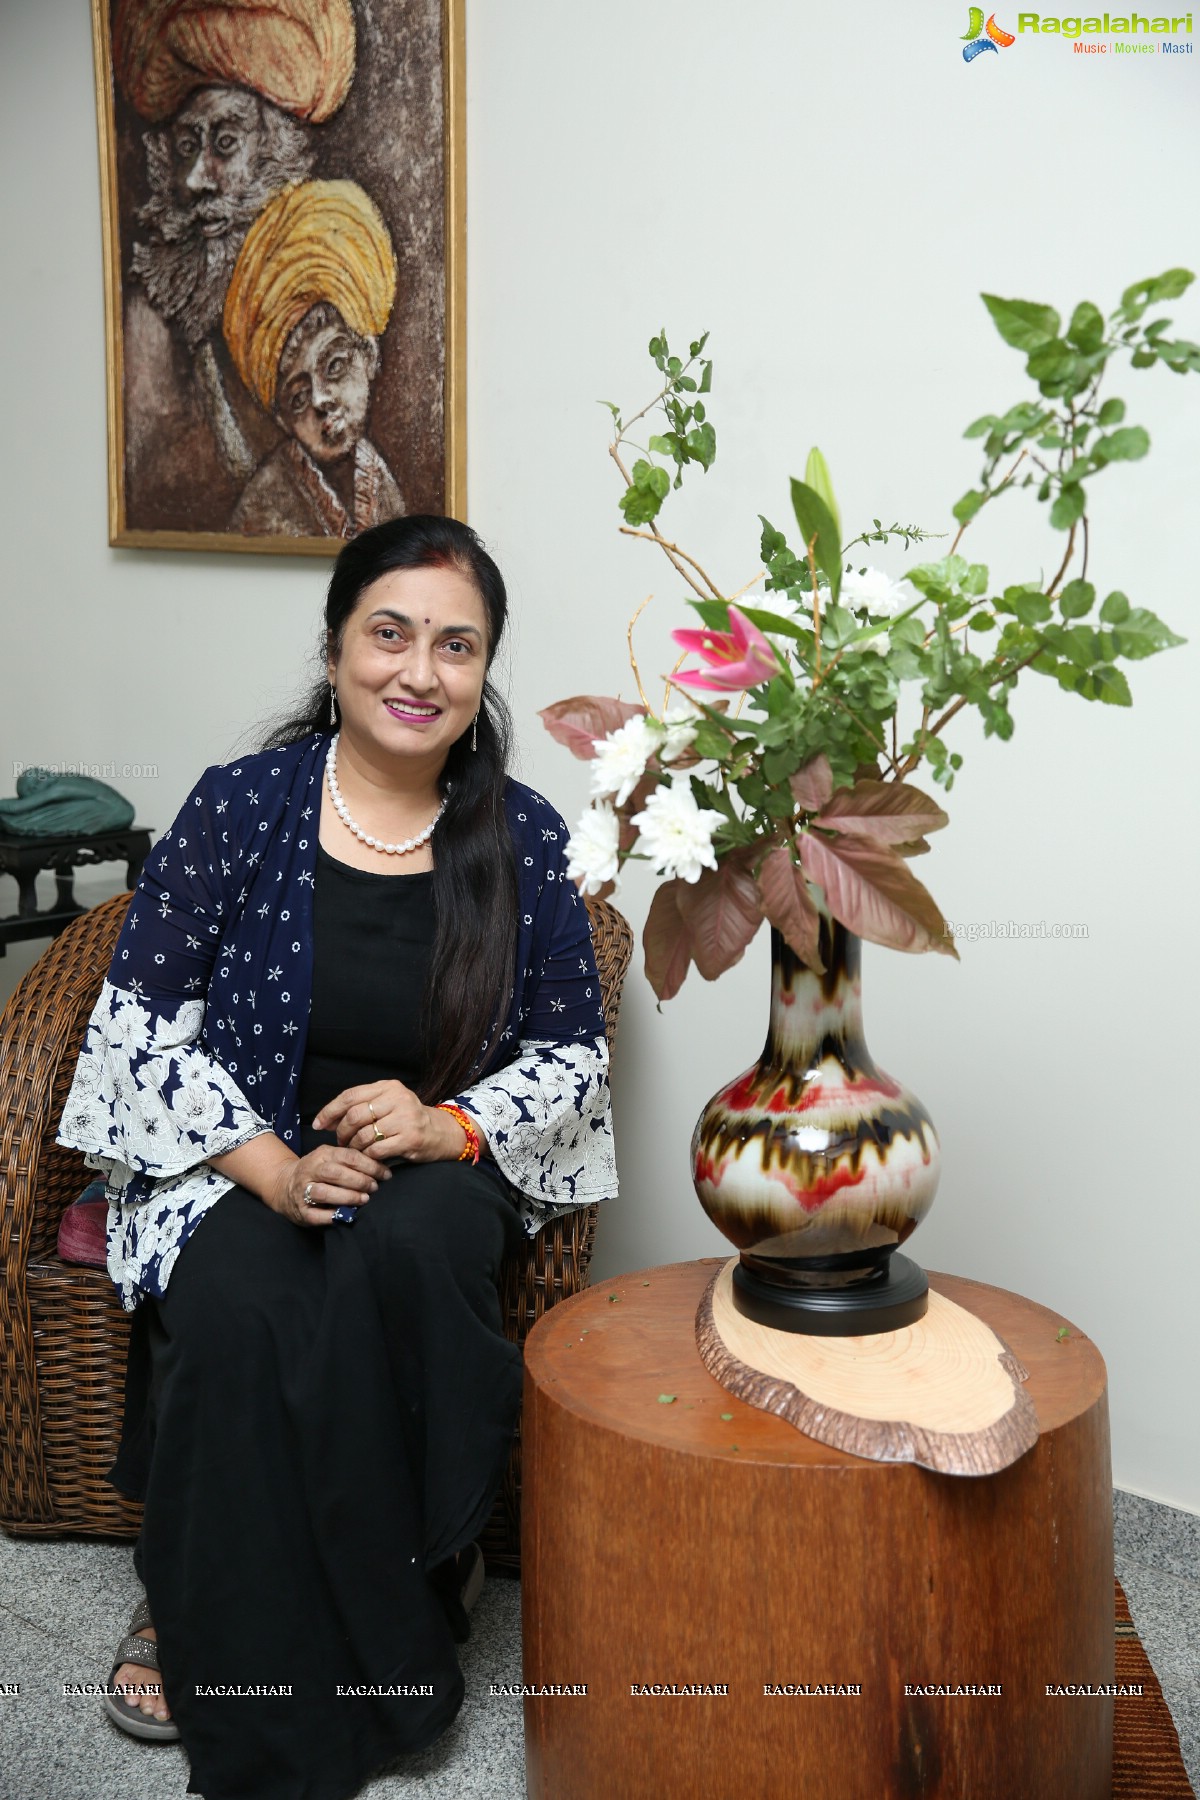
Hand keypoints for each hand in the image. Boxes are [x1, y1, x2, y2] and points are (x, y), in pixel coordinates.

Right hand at [266, 1145, 389, 1226]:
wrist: (284, 1184)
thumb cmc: (317, 1171)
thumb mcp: (330, 1157)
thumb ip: (350, 1160)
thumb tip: (381, 1166)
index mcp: (321, 1155)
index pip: (348, 1156)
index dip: (369, 1165)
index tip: (385, 1174)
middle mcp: (310, 1171)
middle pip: (335, 1173)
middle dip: (359, 1180)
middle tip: (374, 1187)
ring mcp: (303, 1191)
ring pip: (324, 1193)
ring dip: (347, 1197)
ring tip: (364, 1200)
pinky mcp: (301, 1211)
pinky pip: (317, 1215)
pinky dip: (333, 1215)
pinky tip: (347, 1214)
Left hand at [314, 1081, 472, 1163]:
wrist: (442, 1132)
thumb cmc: (408, 1120)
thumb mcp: (389, 1104)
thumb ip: (362, 1106)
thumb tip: (327, 1119)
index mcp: (388, 1087)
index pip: (350, 1096)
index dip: (330, 1111)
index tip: (318, 1124)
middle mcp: (398, 1099)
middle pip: (354, 1116)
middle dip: (341, 1132)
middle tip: (341, 1142)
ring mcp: (405, 1119)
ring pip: (363, 1135)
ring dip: (353, 1147)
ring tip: (354, 1151)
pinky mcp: (410, 1138)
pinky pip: (376, 1150)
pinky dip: (367, 1156)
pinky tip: (368, 1158)